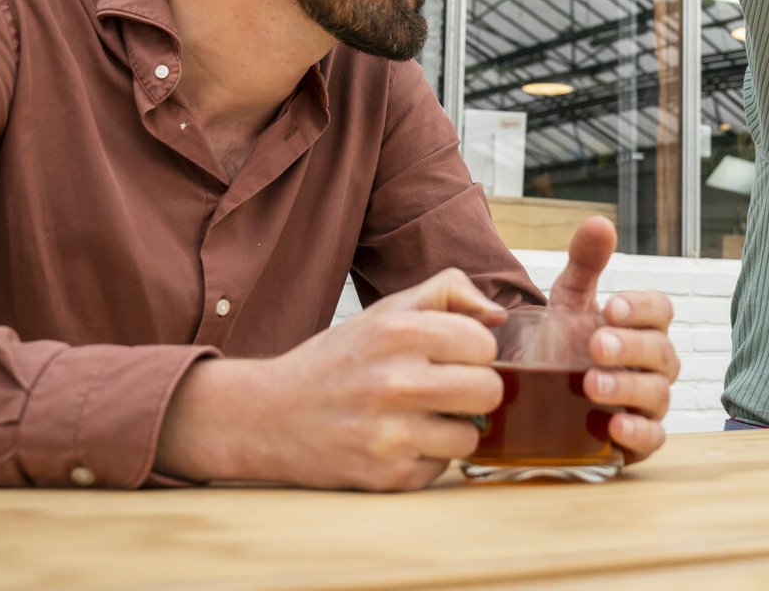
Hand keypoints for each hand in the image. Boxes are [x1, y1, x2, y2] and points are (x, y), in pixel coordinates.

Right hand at [155, 268, 508, 490]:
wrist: (269, 416)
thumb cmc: (337, 360)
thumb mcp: (385, 310)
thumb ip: (447, 292)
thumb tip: (499, 316)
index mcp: (401, 332)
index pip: (485, 344)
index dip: (470, 351)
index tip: (447, 356)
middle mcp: (397, 382)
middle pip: (489, 391)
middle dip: (471, 390)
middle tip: (442, 389)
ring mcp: (392, 434)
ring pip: (471, 436)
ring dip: (451, 428)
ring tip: (418, 417)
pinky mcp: (388, 477)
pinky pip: (441, 468)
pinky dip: (425, 458)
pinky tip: (396, 442)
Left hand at [548, 217, 679, 464]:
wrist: (534, 394)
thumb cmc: (562, 343)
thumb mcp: (568, 301)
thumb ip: (585, 263)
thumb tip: (600, 222)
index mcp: (642, 325)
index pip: (660, 310)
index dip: (641, 308)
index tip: (611, 307)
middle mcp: (652, 364)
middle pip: (661, 352)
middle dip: (631, 347)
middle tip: (595, 345)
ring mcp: (647, 403)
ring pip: (658, 395)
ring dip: (627, 388)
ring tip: (590, 385)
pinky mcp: (637, 440)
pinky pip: (654, 440)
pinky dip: (639, 433)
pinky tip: (613, 425)